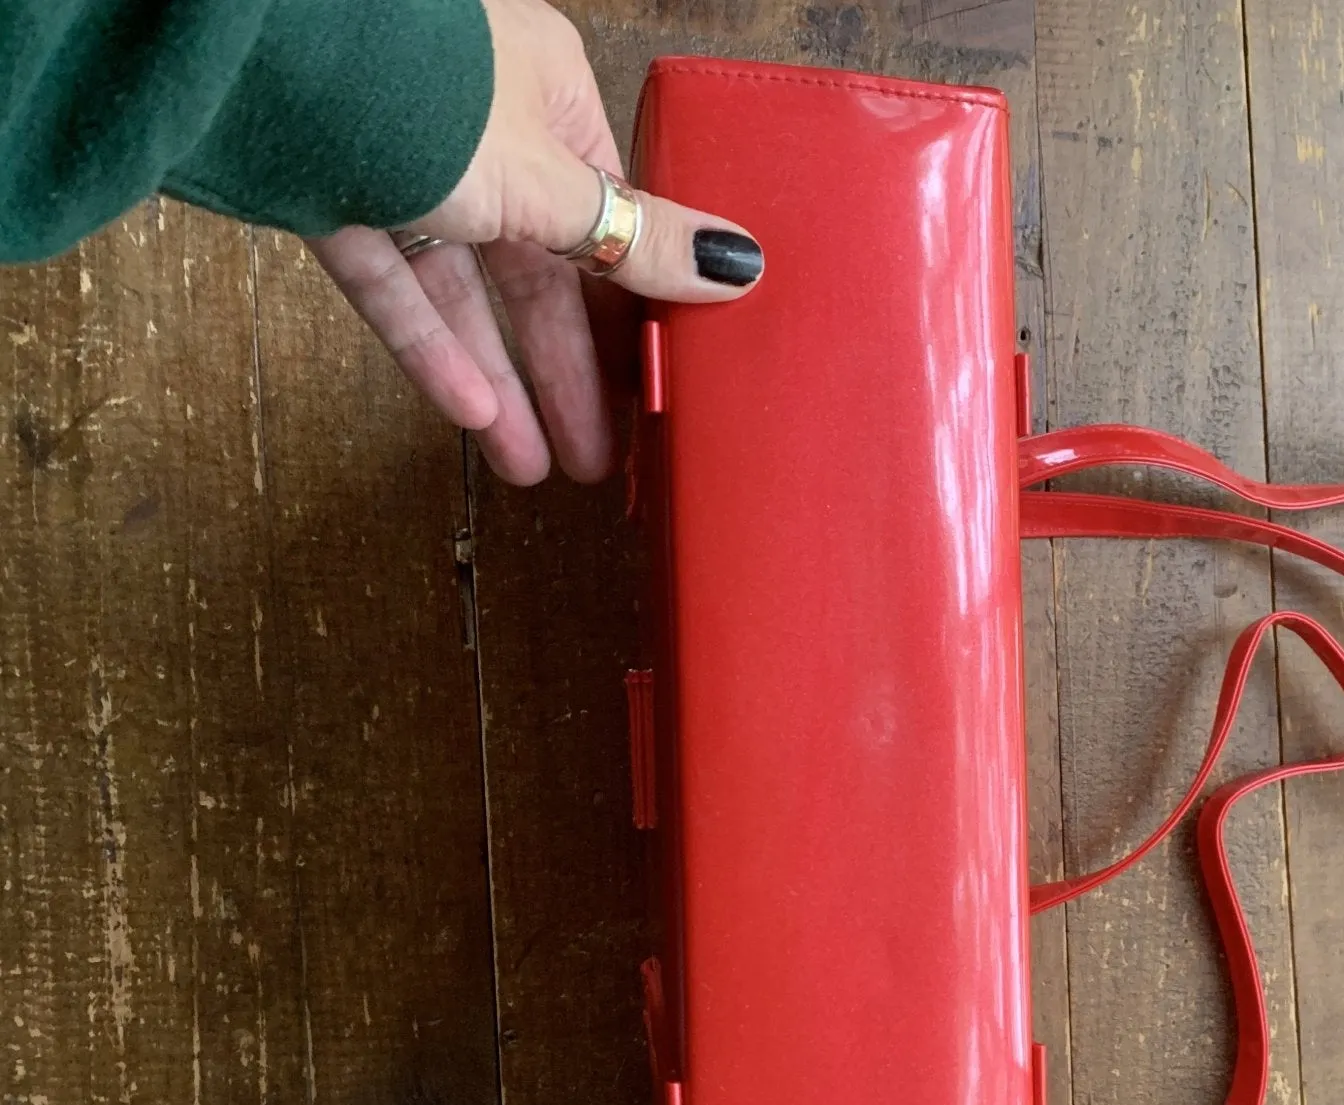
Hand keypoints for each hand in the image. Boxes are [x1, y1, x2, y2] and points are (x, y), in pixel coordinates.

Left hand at [306, 0, 761, 484]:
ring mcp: (410, 167)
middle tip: (603, 456)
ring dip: (505, 384)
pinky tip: (473, 417)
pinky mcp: (340, 198)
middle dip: (570, 374)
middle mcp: (485, 131)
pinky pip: (400, 288)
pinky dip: (434, 350)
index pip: (611, 220)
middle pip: (544, 273)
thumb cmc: (424, 92)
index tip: (660, 383)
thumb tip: (737, 265)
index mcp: (550, 99)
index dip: (637, 310)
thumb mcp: (551, 182)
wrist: (266, 57)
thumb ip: (634, 240)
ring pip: (469, 293)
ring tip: (536, 468)